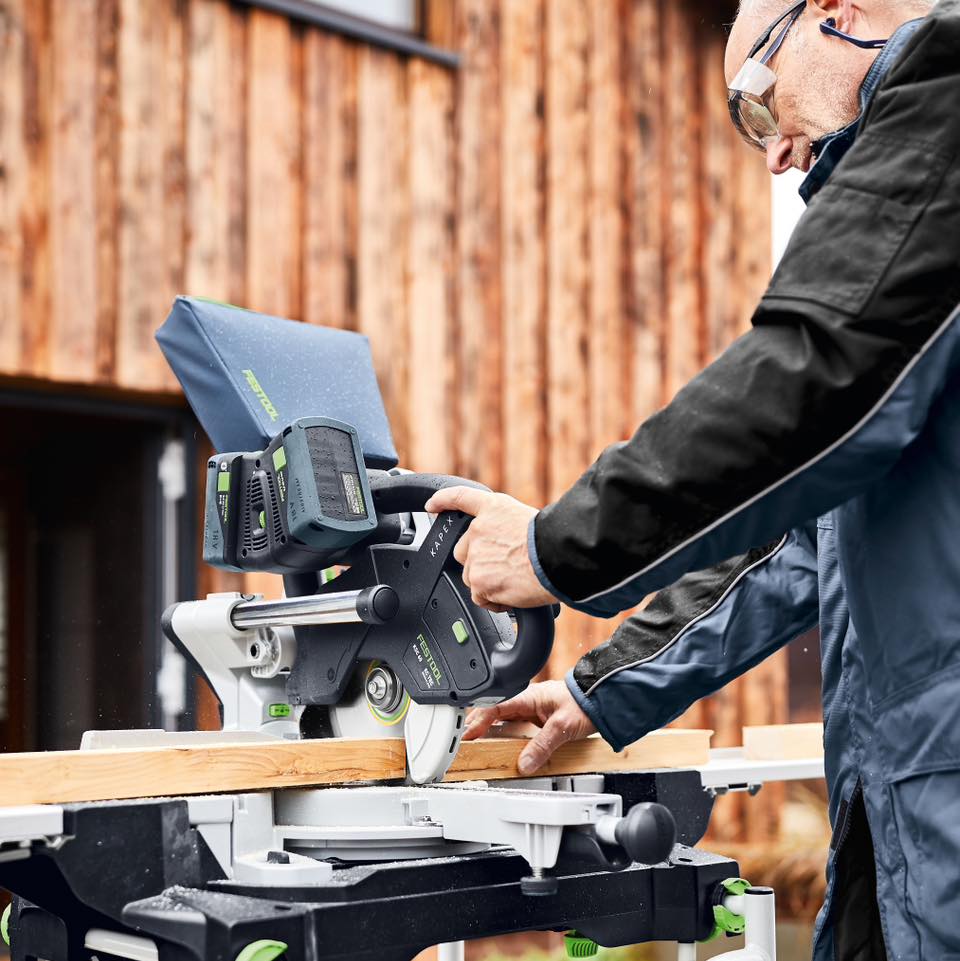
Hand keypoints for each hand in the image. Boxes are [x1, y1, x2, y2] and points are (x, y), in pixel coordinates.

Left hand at [423, 486, 556, 610]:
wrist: (558, 557)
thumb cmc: (553, 542)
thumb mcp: (527, 521)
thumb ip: (504, 529)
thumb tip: (504, 547)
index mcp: (492, 508)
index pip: (459, 498)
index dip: (442, 501)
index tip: (431, 506)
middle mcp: (478, 530)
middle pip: (463, 551)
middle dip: (478, 562)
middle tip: (504, 567)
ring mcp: (476, 556)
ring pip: (471, 576)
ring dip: (488, 582)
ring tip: (514, 580)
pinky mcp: (478, 581)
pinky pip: (479, 597)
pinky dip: (493, 600)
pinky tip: (512, 594)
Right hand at [463, 680, 596, 774]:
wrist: (604, 700)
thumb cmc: (585, 702)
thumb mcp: (562, 726)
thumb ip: (542, 746)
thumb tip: (524, 764)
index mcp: (528, 696)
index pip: (495, 707)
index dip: (478, 721)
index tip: (467, 735)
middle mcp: (528, 701)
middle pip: (495, 713)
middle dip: (478, 726)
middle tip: (466, 742)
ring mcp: (533, 710)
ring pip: (505, 721)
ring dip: (491, 732)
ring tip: (478, 746)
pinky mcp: (540, 718)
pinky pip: (517, 727)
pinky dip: (506, 736)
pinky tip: (503, 747)